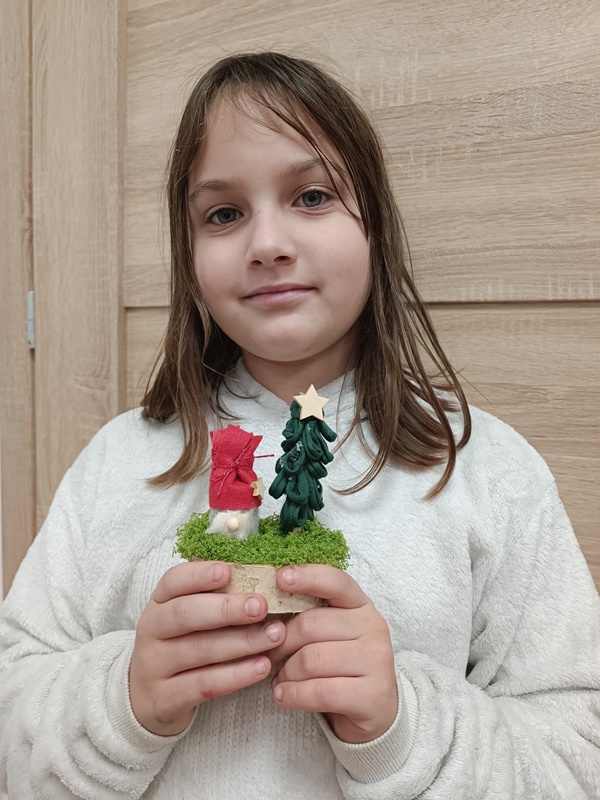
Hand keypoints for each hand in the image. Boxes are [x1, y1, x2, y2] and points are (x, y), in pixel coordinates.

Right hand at [129, 561, 285, 735]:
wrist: (147, 698)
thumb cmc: (181, 644)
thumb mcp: (188, 617)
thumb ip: (216, 597)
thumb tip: (259, 576)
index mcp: (159, 602)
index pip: (173, 581)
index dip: (199, 574)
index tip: (227, 571)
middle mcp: (151, 630)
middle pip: (185, 613)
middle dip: (226, 608)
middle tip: (261, 605)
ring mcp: (153, 665)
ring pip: (199, 650)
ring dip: (241, 642)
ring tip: (274, 635)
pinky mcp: (164, 698)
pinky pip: (204, 685)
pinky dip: (235, 675)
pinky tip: (261, 666)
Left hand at [269, 565, 396, 743]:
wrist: (375, 709)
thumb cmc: (342, 665)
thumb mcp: (332, 632)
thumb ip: (310, 615)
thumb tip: (264, 606)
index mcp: (361, 605)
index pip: (335, 582)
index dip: (307, 577)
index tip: (280, 578)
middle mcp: (373, 627)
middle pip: (311, 625)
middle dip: (281, 642)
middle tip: (269, 656)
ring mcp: (376, 660)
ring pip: (311, 660)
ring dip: (286, 673)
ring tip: (280, 680)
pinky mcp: (373, 694)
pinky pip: (320, 691)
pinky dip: (293, 694)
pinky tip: (283, 696)